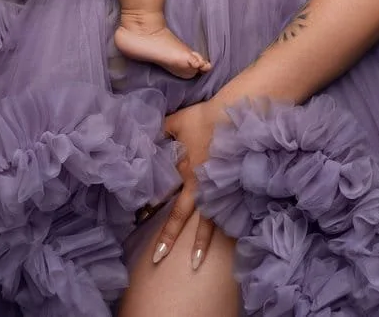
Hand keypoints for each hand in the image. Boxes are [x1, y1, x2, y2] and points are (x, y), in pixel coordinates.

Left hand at [152, 101, 221, 270]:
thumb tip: (145, 134)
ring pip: (207, 222)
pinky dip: (223, 226)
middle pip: (182, 217)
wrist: (233, 116)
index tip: (144, 229)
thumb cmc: (204, 119)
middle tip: (157, 259)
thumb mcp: (176, 122)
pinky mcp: (232, 187)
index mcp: (185, 173)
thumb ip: (162, 130)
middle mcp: (199, 186)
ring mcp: (217, 189)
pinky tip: (223, 239)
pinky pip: (226, 211)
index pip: (167, 199)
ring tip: (195, 263)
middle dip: (169, 237)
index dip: (155, 214)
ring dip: (199, 242)